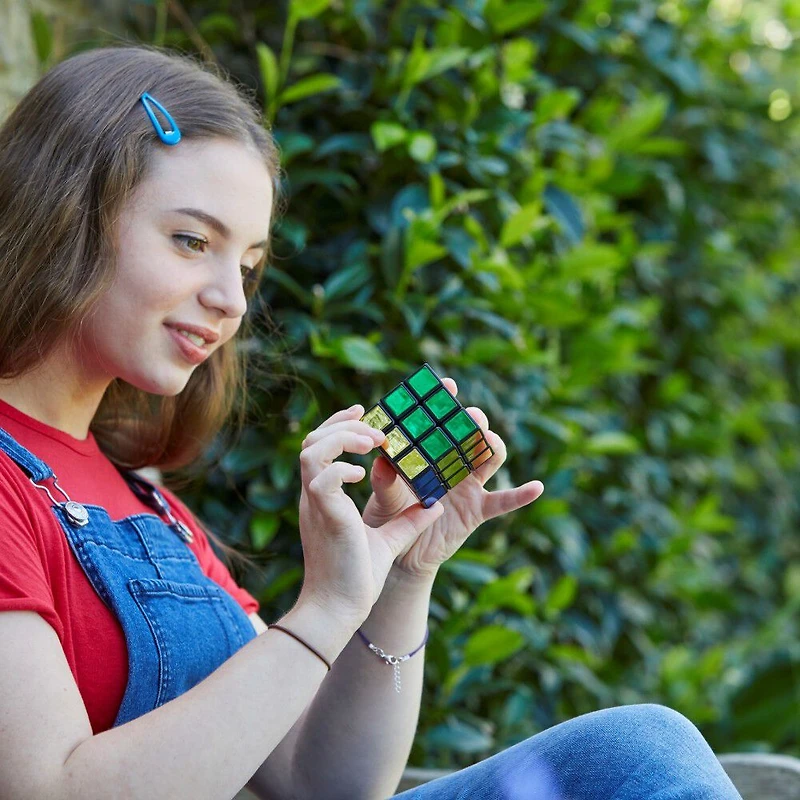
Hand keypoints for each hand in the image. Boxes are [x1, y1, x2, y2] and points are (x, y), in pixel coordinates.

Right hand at [297, 405, 444, 622]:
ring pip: (312, 450)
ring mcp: (315, 504)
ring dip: (342, 438)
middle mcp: (315, 495)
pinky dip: (341, 468)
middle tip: (374, 426)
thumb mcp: (388, 540)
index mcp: (325, 496)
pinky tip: (361, 475)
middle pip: (313, 440)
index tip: (364, 413)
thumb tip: (436, 504)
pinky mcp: (322, 515)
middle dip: (343, 424)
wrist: (339, 609)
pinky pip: (322, 477)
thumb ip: (408, 520)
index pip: (322, 447)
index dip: (341, 425)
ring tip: (373, 442)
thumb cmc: (357, 578)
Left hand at [361, 378, 543, 579]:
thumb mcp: (382, 499)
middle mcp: (452, 462)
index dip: (446, 400)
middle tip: (469, 416)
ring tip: (487, 440)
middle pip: (471, 433)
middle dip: (473, 421)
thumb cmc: (388, 518)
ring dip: (491, 445)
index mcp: (428, 452)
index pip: (440, 419)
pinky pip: (504, 501)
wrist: (400, 554)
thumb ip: (384, 481)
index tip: (448, 385)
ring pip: (489, 457)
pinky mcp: (478, 509)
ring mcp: (468, 485)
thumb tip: (382, 460)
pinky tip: (536, 487)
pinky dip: (521, 494)